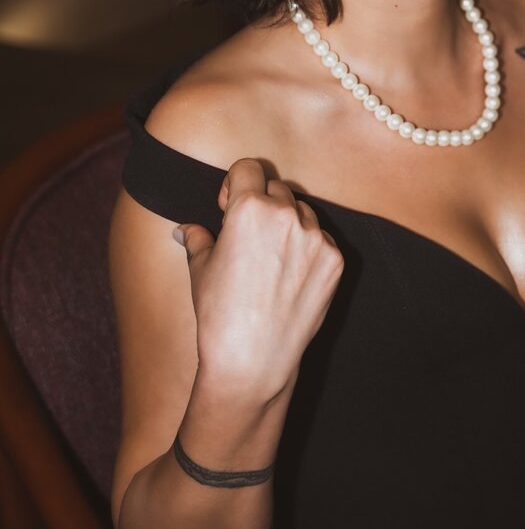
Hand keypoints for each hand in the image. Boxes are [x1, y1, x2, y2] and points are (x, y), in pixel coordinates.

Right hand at [172, 159, 343, 401]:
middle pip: (276, 188)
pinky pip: (321, 238)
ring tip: (271, 259)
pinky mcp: (335, 259)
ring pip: (302, 211)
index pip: (248, 168)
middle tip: (250, 236)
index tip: (230, 205)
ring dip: (288, 223)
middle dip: (263, 203)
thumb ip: (198, 238)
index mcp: (248, 208)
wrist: (253, 360)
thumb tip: (185, 229)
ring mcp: (315, 237)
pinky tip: (290, 276)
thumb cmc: (218, 314)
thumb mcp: (200, 270)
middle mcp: (286, 215)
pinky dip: (308, 249)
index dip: (236, 184)